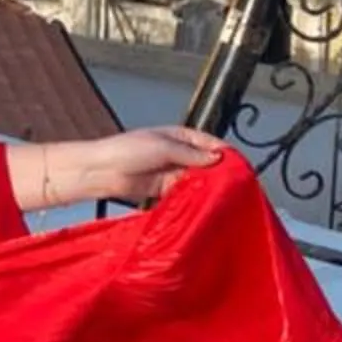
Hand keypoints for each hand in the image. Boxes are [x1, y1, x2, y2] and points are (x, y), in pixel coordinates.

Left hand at [79, 128, 228, 205]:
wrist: (102, 171)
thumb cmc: (127, 150)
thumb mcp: (163, 146)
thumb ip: (190, 154)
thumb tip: (216, 159)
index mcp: (179, 136)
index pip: (209, 143)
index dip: (224, 153)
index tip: (240, 165)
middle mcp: (178, 153)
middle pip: (205, 163)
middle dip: (218, 172)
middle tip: (235, 185)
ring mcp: (171, 172)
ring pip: (196, 179)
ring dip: (206, 187)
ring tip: (222, 197)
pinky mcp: (164, 190)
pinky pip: (184, 193)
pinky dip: (193, 197)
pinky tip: (204, 204)